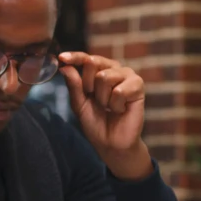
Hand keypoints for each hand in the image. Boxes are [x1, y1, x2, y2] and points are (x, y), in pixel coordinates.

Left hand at [58, 52, 151, 179]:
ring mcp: (128, 76)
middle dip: (88, 85)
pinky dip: (115, 105)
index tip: (62, 58)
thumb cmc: (96, 123)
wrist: (111, 143)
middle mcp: (115, 69)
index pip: (86, 58)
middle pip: (93, 62)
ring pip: (104, 77)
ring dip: (103, 98)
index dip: (74, 57)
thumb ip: (74, 85)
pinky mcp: (138, 86)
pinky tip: (120, 110)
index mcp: (100, 71)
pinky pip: (119, 90)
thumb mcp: (79, 104)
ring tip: (109, 107)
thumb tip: (65, 66)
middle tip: (97, 101)